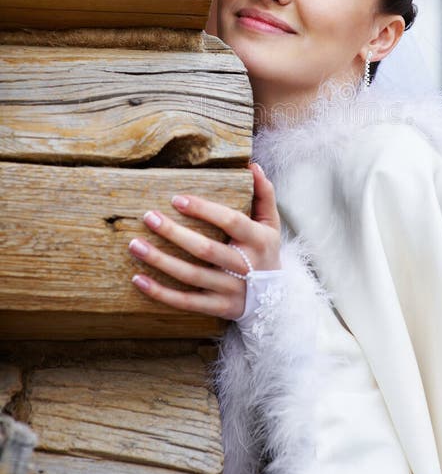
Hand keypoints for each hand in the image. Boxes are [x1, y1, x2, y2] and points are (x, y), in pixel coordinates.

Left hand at [128, 162, 280, 318]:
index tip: (176, 199)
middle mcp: (246, 267)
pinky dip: (160, 293)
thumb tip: (251, 165)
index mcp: (259, 240)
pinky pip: (186, 302)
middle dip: (174, 233)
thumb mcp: (271, 224)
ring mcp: (231, 290)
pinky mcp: (218, 308)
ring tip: (135, 245)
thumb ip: (264, 193)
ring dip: (160, 261)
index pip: (231, 221)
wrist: (275, 300)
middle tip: (149, 217)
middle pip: (206, 250)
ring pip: (191, 276)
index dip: (204, 210)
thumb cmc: (265, 252)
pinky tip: (138, 279)